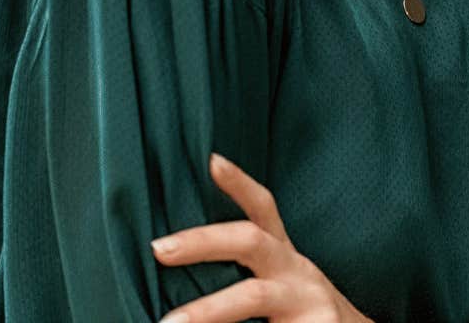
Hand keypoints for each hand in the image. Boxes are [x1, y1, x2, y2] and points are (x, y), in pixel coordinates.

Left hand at [149, 152, 370, 322]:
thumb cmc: (304, 313)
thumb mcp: (281, 281)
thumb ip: (248, 266)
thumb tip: (174, 256)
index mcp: (284, 256)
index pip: (264, 209)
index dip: (239, 183)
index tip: (211, 160)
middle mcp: (298, 272)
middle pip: (250, 242)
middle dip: (202, 242)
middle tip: (159, 249)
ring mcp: (309, 302)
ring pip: (254, 296)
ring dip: (208, 310)